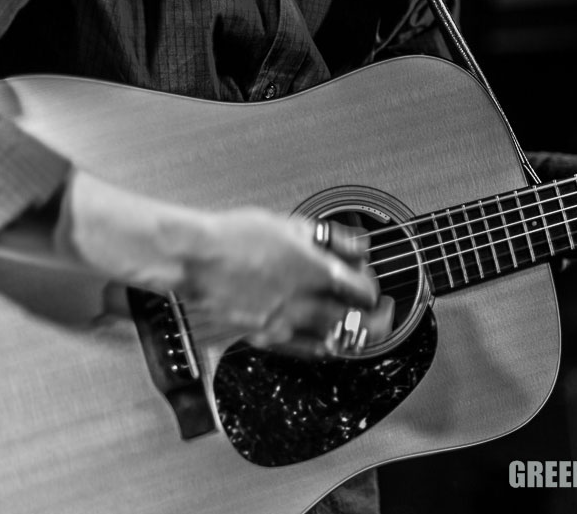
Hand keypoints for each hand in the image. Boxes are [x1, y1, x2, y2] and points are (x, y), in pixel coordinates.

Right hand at [56, 171, 392, 354]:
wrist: (192, 258)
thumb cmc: (235, 236)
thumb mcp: (290, 225)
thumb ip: (330, 238)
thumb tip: (358, 245)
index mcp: (312, 270)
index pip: (360, 289)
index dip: (372, 289)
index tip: (372, 285)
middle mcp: (301, 302)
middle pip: (355, 322)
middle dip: (377, 321)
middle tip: (384, 315)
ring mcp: (281, 323)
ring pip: (331, 340)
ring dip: (354, 337)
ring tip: (363, 331)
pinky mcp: (262, 336)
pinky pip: (301, 350)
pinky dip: (322, 347)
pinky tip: (327, 343)